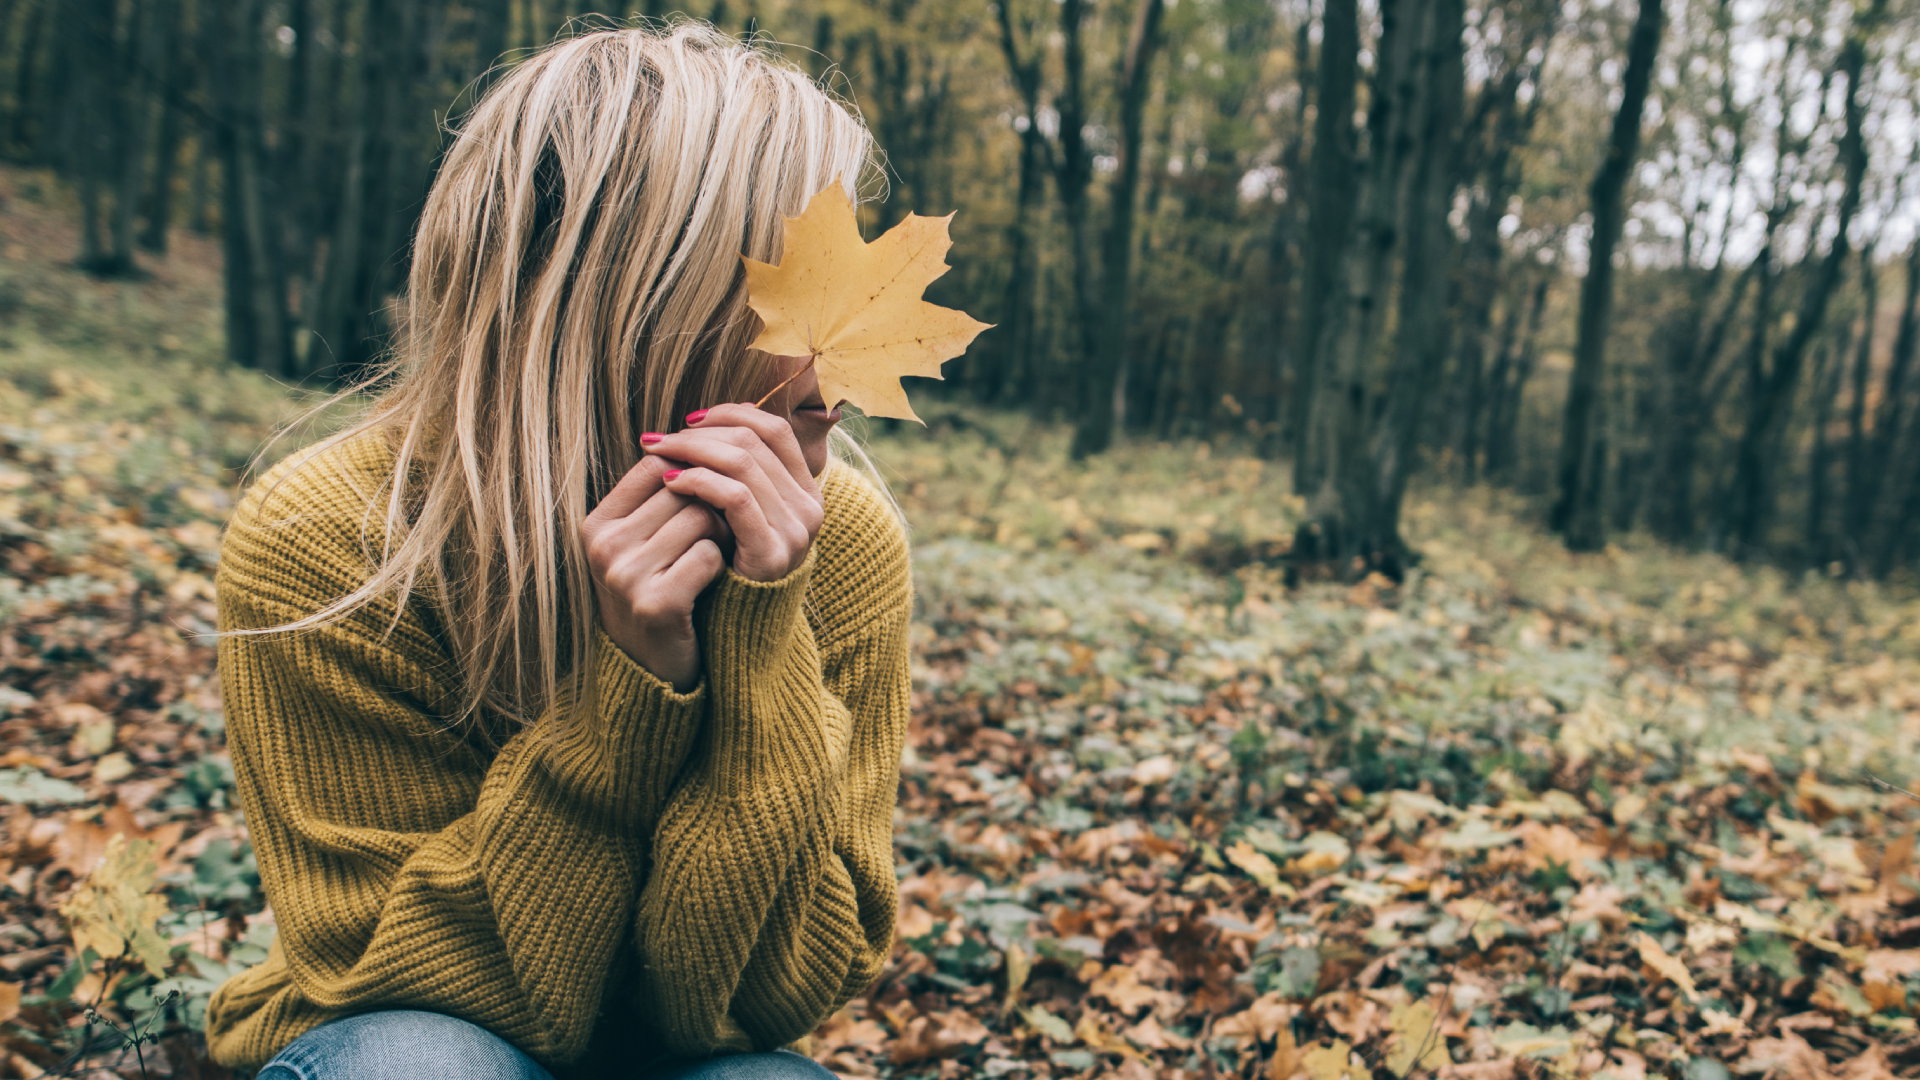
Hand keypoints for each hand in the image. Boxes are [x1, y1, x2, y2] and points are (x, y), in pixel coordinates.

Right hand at [579, 454, 728, 690]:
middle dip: (712, 502)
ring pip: (700, 517)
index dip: (693, 472)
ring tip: (719, 552)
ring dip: (722, 533)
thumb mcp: (645, 541)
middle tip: (723, 528)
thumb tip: (703, 434)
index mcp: (596, 523)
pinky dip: (722, 565)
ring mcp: (625, 575)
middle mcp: (603, 546)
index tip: (709, 495)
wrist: (652, 667)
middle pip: (682, 487)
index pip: (655, 464)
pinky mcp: (655, 603)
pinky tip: (714, 582)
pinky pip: (708, 556)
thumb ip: (661, 495)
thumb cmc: (660, 589)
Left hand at [639, 403, 824, 582]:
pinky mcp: (772, 552)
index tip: (689, 420)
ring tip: (658, 454)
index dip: (731, 414)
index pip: (774, 429)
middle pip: (755, 441)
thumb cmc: (727, 563)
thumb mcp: (737, 512)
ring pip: (743, 463)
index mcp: (806, 491)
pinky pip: (736, 498)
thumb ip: (734, 473)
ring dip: (692, 452)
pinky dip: (699, 481)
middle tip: (660, 438)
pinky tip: (670, 482)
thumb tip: (702, 421)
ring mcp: (795, 531)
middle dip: (701, 433)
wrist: (736, 628)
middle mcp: (809, 508)